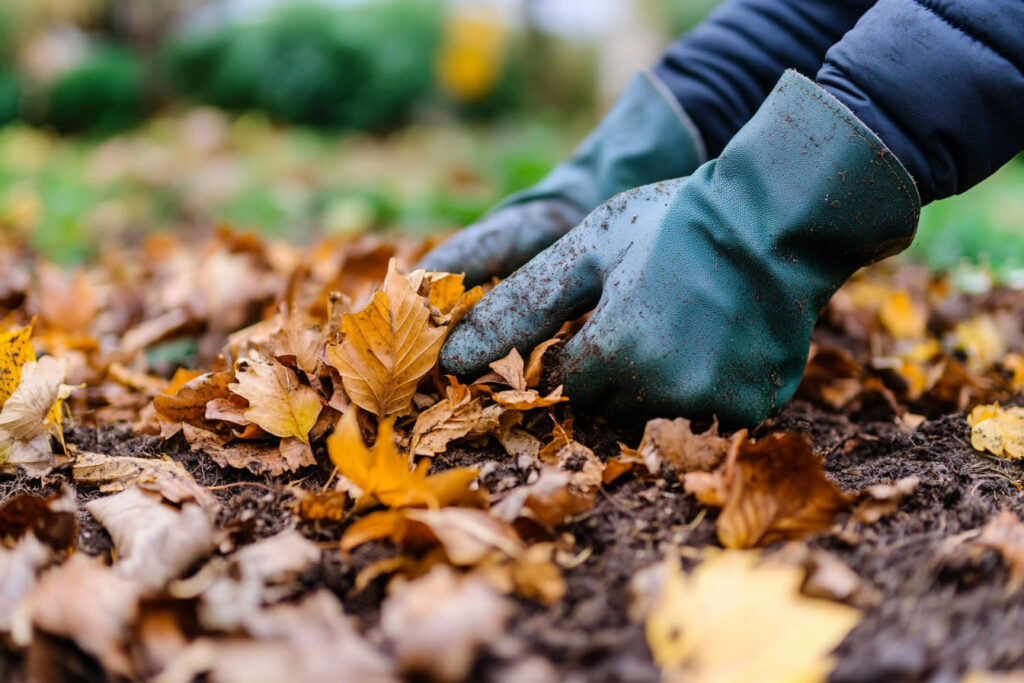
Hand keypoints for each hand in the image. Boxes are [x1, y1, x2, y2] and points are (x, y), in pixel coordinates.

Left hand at [440, 72, 918, 427]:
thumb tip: (450, 362)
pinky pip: (703, 414)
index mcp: (612, 353)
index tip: (601, 309)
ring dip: (654, 378)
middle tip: (645, 310)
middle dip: (611, 364)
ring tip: (680, 321)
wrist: (775, 218)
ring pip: (651, 412)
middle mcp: (661, 393)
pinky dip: (701, 385)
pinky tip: (714, 339)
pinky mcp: (752, 410)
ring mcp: (712, 406)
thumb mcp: (583, 253)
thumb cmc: (670, 225)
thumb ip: (515, 309)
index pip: (562, 379)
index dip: (576, 342)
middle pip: (605, 402)